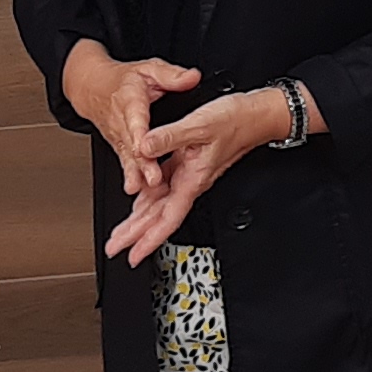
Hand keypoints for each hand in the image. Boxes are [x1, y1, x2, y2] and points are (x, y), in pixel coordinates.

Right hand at [69, 42, 198, 215]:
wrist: (93, 87)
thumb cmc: (124, 80)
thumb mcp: (149, 69)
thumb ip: (171, 75)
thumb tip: (192, 78)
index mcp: (131, 101)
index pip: (136, 119)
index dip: (141, 134)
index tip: (147, 146)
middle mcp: (122, 121)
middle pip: (132, 144)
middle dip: (142, 163)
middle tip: (153, 178)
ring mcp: (119, 136)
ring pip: (127, 157)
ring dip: (134, 173)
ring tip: (139, 187)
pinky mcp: (119, 146)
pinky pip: (125, 161)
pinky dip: (130, 175)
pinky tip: (135, 188)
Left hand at [110, 90, 297, 266]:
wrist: (256, 115)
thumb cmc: (235, 121)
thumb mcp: (199, 125)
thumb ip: (168, 137)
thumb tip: (143, 147)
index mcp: (193, 179)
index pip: (168, 219)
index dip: (149, 239)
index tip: (133, 255)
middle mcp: (190, 181)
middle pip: (159, 218)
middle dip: (136, 236)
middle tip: (115, 248)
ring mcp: (189, 174)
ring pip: (159, 204)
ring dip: (139, 219)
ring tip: (122, 231)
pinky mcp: (188, 162)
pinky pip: (163, 186)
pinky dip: (148, 195)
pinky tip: (138, 198)